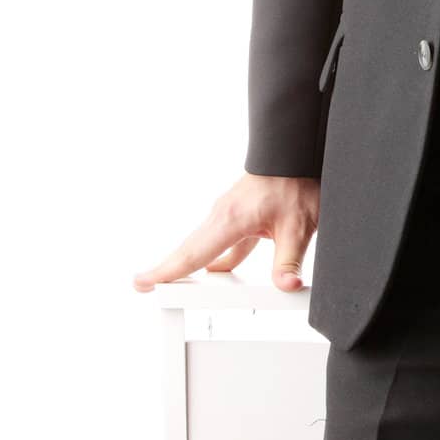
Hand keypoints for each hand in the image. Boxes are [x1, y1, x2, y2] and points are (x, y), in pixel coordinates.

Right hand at [132, 172, 320, 293]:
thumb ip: (289, 261)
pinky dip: (212, 259)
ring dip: (186, 264)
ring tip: (170, 287)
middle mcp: (222, 215)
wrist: (295, 152)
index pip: (193, 253)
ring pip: (202, 245)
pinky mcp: (237, 216)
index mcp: (230, 218)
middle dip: (166, 269)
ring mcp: (227, 215)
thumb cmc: (295, 181)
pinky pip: (219, 242)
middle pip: (190, 249)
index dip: (167, 271)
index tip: (142, 282)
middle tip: (141, 285)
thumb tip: (286, 287)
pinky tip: (215, 275)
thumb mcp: (298, 226)